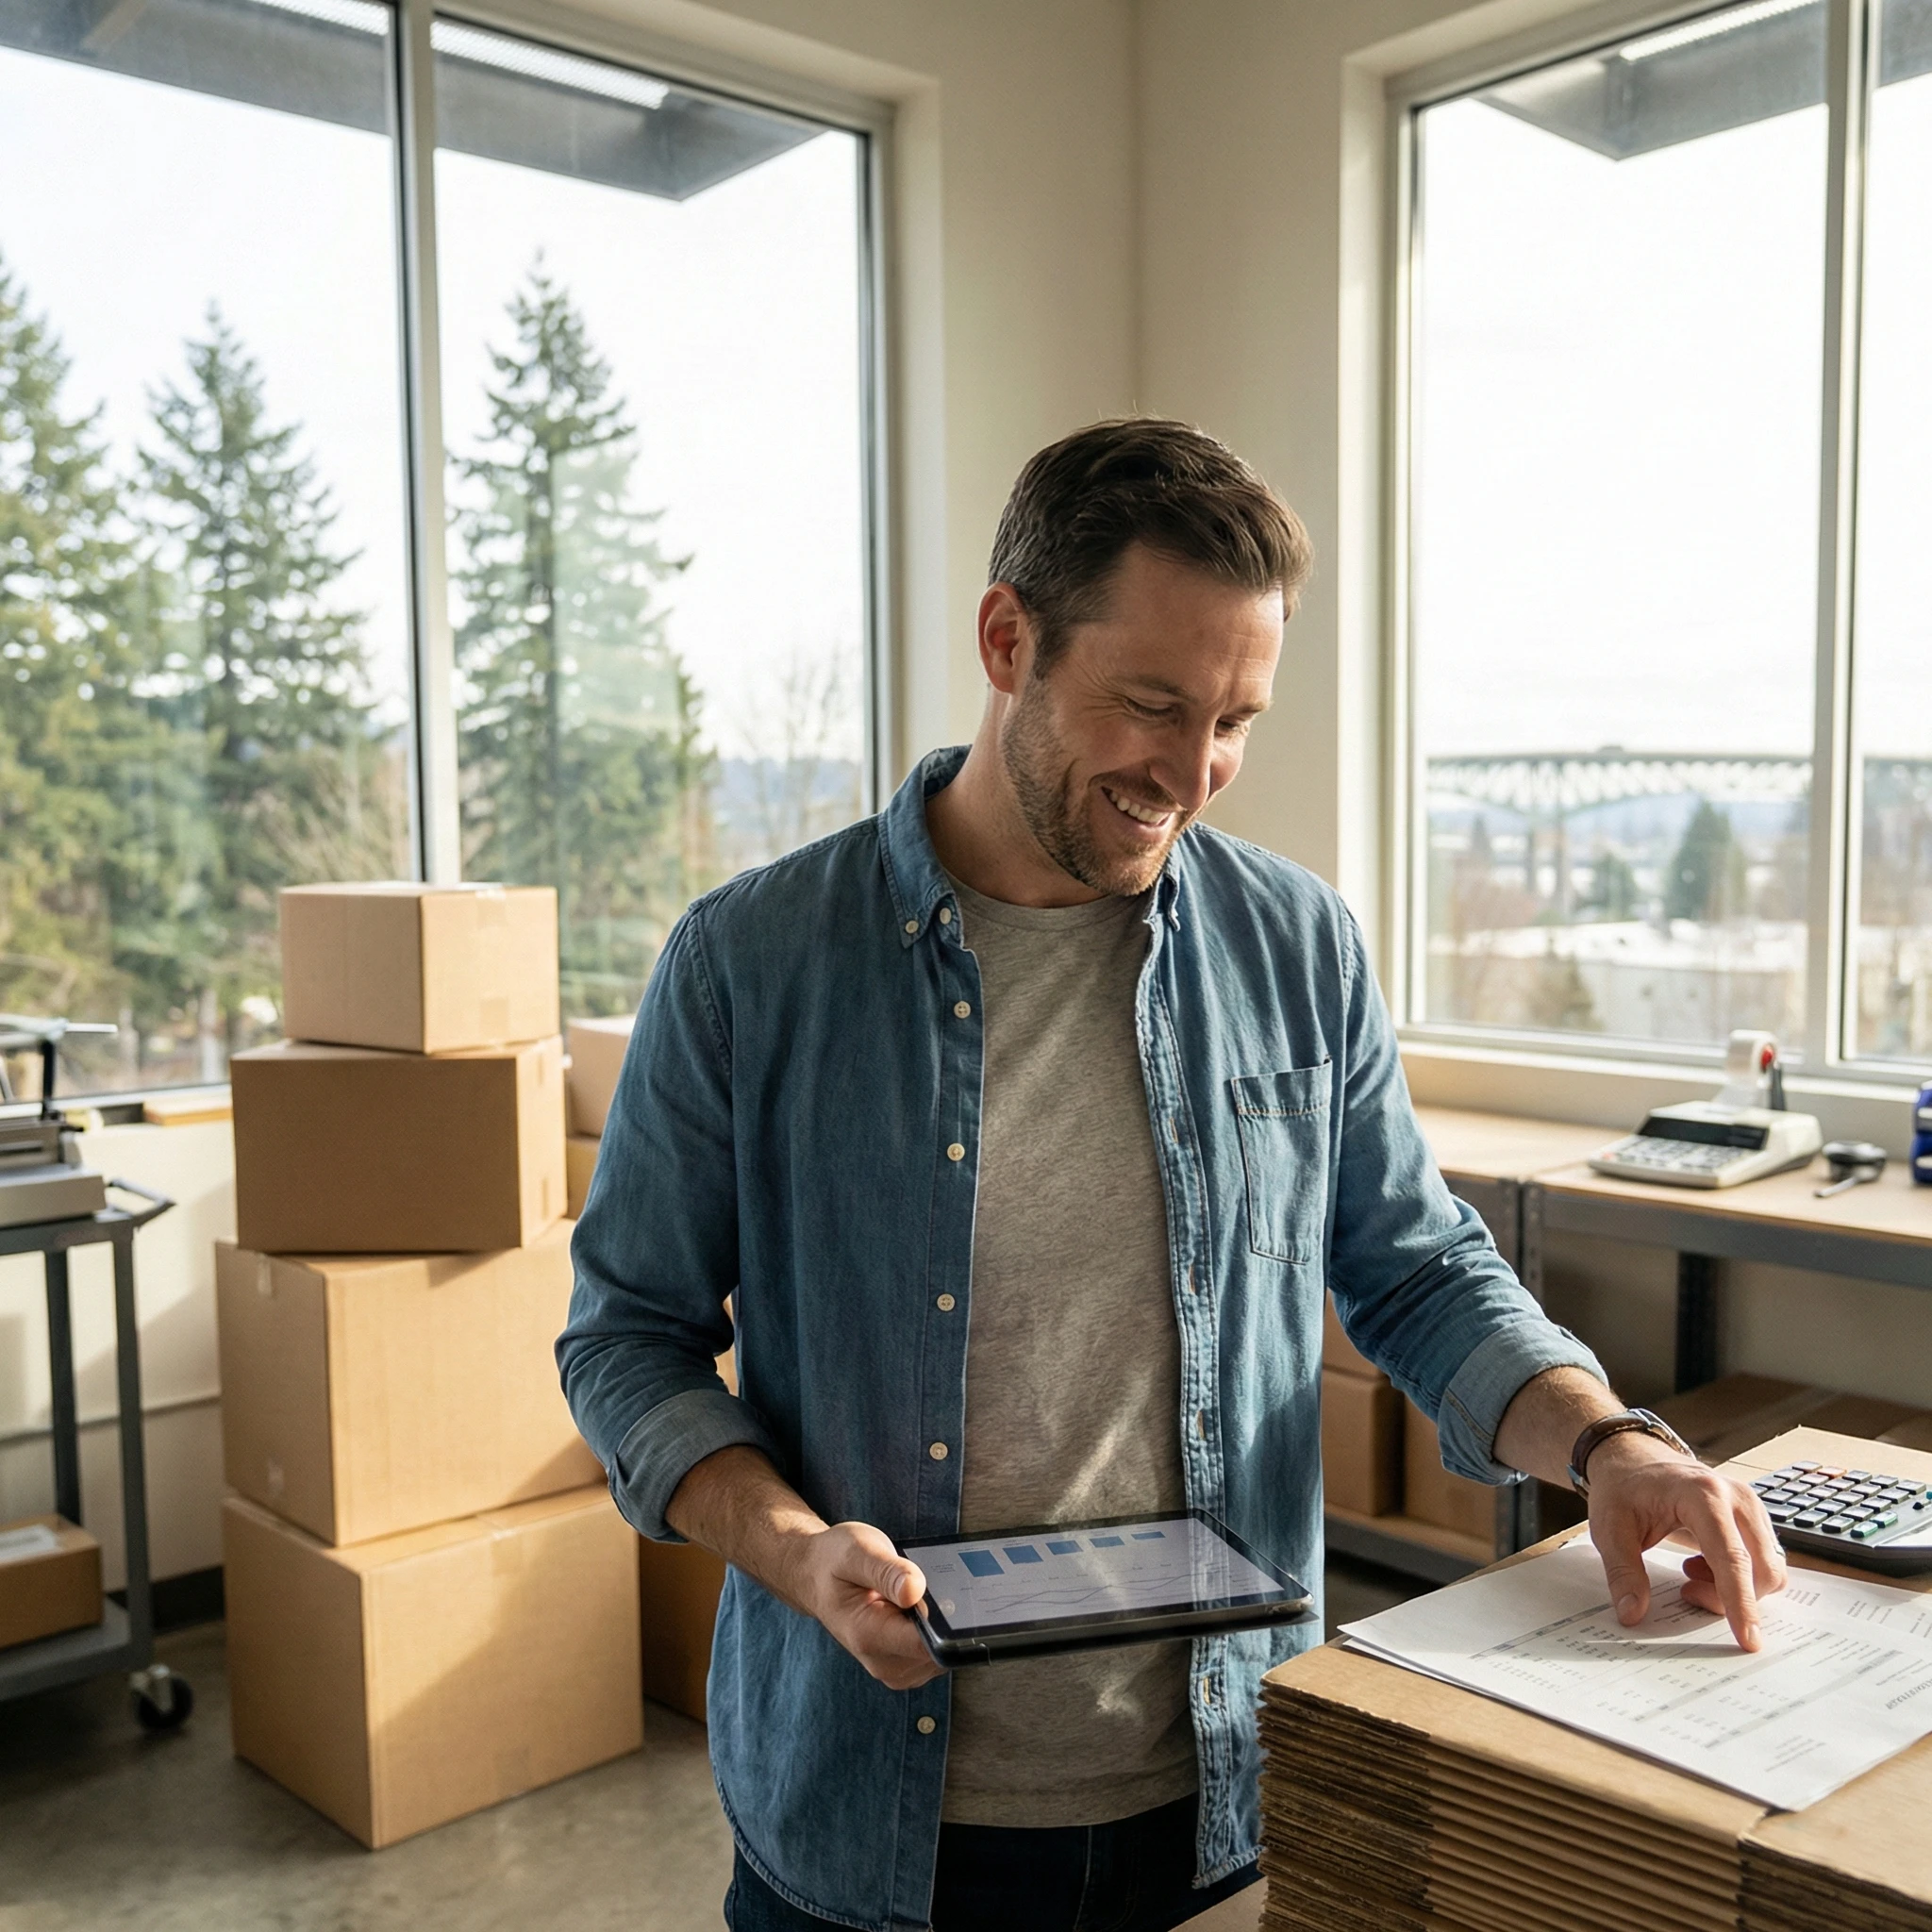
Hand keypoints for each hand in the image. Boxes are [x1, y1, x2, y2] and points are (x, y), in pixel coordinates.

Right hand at [789, 1521, 942, 1689]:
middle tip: (930, 1583)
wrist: (816, 1577)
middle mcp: (883, 1663)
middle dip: (946, 1619)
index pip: (926, 1644)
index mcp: (868, 1636)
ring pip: (943, 1654)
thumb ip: (887, 1572)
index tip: (953, 1595)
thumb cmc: (834, 1562)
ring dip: (942, 1624)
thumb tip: (916, 1591)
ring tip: (918, 1592)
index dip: (948, 1621)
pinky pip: (937, 1652)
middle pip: (940, 1650)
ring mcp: (895, 1669)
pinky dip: (938, 1629)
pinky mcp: (905, 1666)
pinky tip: (921, 1605)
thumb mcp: (857, 1552)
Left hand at [1586, 1433, 1785, 1648]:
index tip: (1748, 1640)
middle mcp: (1738, 1498)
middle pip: (1761, 1569)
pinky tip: (1703, 1564)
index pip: (1731, 1557)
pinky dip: (1739, 1578)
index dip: (1740, 1602)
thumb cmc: (1623, 1488)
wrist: (1634, 1458)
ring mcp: (1751, 1507)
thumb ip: (1622, 1572)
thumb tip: (1632, 1613)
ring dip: (1735, 1588)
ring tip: (1691, 1572)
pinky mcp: (1754, 1519)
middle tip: (1687, 1590)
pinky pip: (1764, 1563)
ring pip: (1768, 1570)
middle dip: (1730, 1598)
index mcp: (1703, 1494)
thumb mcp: (1609, 1528)